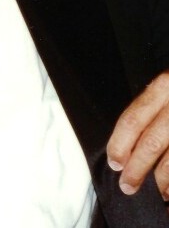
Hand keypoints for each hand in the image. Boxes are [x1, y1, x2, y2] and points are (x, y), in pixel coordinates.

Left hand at [107, 71, 168, 197]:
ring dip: (161, 181)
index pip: (133, 119)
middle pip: (152, 142)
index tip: (115, 163)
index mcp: (163, 87)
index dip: (120, 144)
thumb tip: (125, 148)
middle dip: (137, 169)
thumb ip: (150, 111)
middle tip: (127, 186)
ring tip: (157, 192)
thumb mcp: (166, 89)